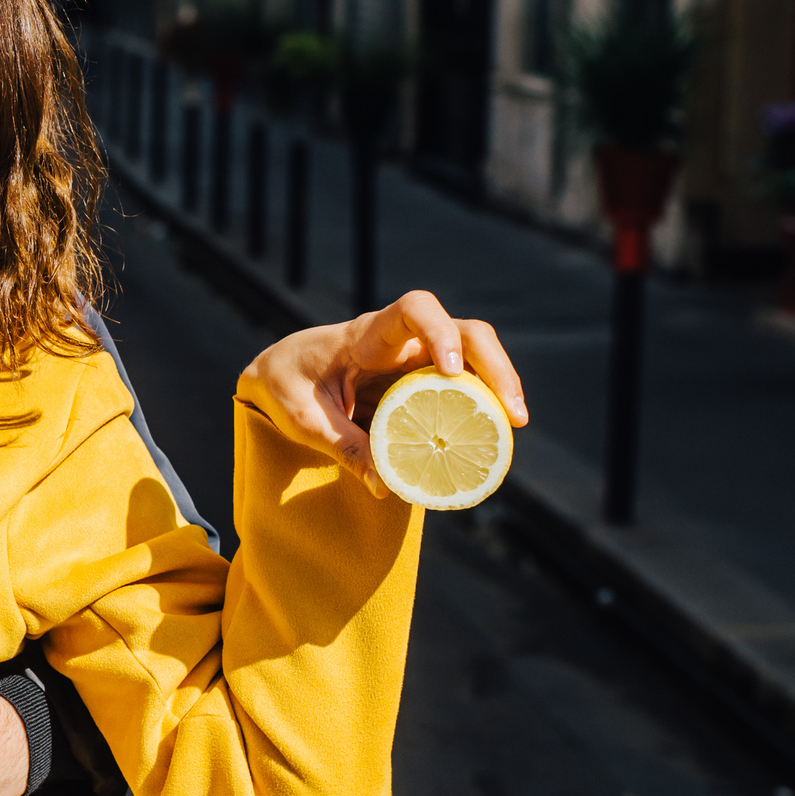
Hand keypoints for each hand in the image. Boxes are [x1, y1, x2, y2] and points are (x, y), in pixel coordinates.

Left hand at [239, 289, 528, 497]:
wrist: (281, 372)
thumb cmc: (288, 385)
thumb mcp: (304, 419)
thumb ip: (343, 447)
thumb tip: (386, 486)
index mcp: (368, 334)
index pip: (415, 309)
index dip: (441, 334)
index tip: (451, 373)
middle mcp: (402, 340)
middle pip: (466, 331)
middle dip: (495, 365)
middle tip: (513, 412)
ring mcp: (417, 357)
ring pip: (474, 355)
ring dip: (499, 384)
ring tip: (513, 426)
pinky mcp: (422, 379)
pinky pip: (463, 383)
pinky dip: (480, 404)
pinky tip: (491, 437)